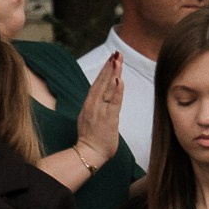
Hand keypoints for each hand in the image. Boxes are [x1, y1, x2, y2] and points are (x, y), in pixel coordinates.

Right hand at [75, 48, 124, 169]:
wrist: (88, 154)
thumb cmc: (92, 138)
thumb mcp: (91, 117)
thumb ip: (97, 106)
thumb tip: (104, 96)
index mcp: (89, 104)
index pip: (97, 83)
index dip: (104, 71)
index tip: (111, 59)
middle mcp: (93, 105)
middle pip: (102, 82)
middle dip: (109, 67)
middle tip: (116, 54)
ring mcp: (100, 111)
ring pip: (107, 89)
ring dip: (113, 74)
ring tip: (118, 61)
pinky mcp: (108, 119)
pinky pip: (114, 103)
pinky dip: (117, 91)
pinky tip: (120, 81)